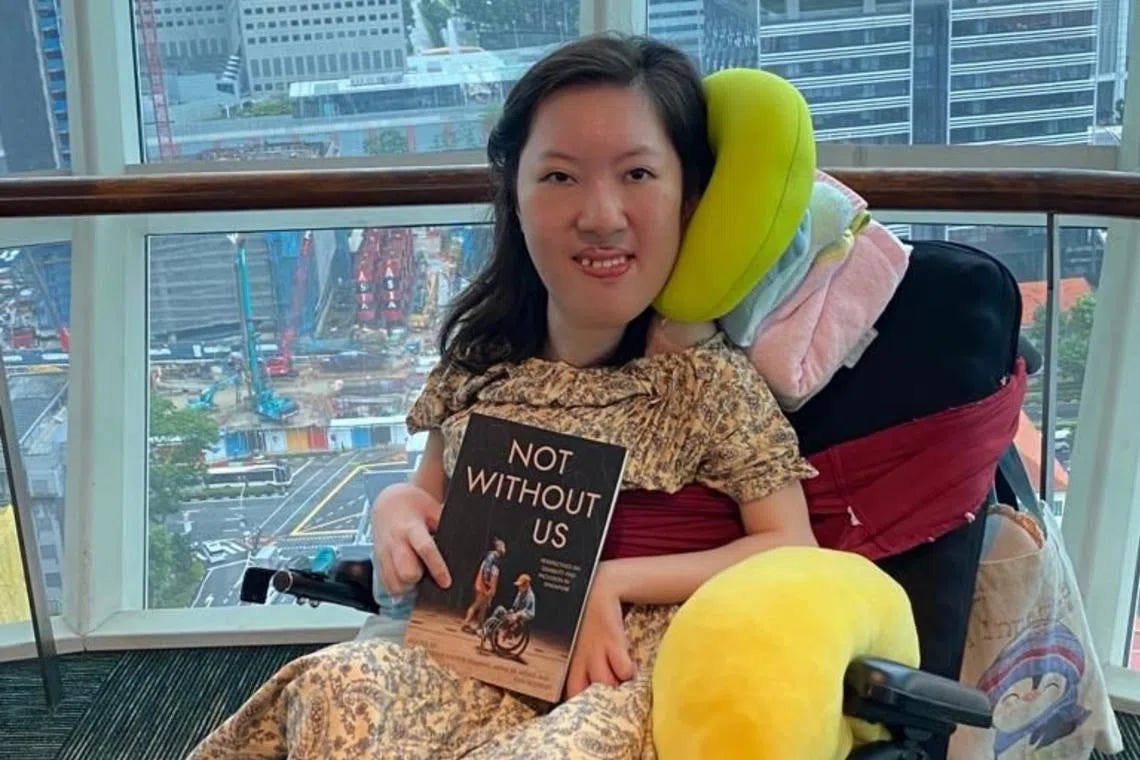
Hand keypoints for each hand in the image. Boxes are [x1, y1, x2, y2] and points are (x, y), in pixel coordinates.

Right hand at [372, 482, 450, 594]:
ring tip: (417, 578)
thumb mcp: (432, 510)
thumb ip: (445, 528)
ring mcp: (384, 553)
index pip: (425, 549)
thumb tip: (464, 546)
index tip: (446, 582)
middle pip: (406, 573)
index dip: (437, 568)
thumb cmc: (414, 506)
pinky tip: (406, 580)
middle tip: (427, 576)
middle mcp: (395, 542)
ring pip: (394, 583)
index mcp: (412, 527)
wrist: (388, 502)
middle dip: (418, 580)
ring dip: (408, 587)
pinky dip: (398, 587)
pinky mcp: (378, 561)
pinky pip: (387, 584)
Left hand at [565, 565, 634, 698]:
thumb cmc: (587, 620)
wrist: (599, 588)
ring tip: (623, 686)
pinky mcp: (614, 642)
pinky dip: (628, 673)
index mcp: (571, 660)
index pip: (570, 692)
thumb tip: (589, 688)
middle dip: (599, 701)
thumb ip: (580, 663)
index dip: (579, 705)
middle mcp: (582, 658)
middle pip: (588, 694)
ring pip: (605, 684)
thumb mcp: (577, 641)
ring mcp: (597, 650)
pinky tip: (630, 667)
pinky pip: (623, 670)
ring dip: (616, 689)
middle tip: (609, 701)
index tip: (588, 710)